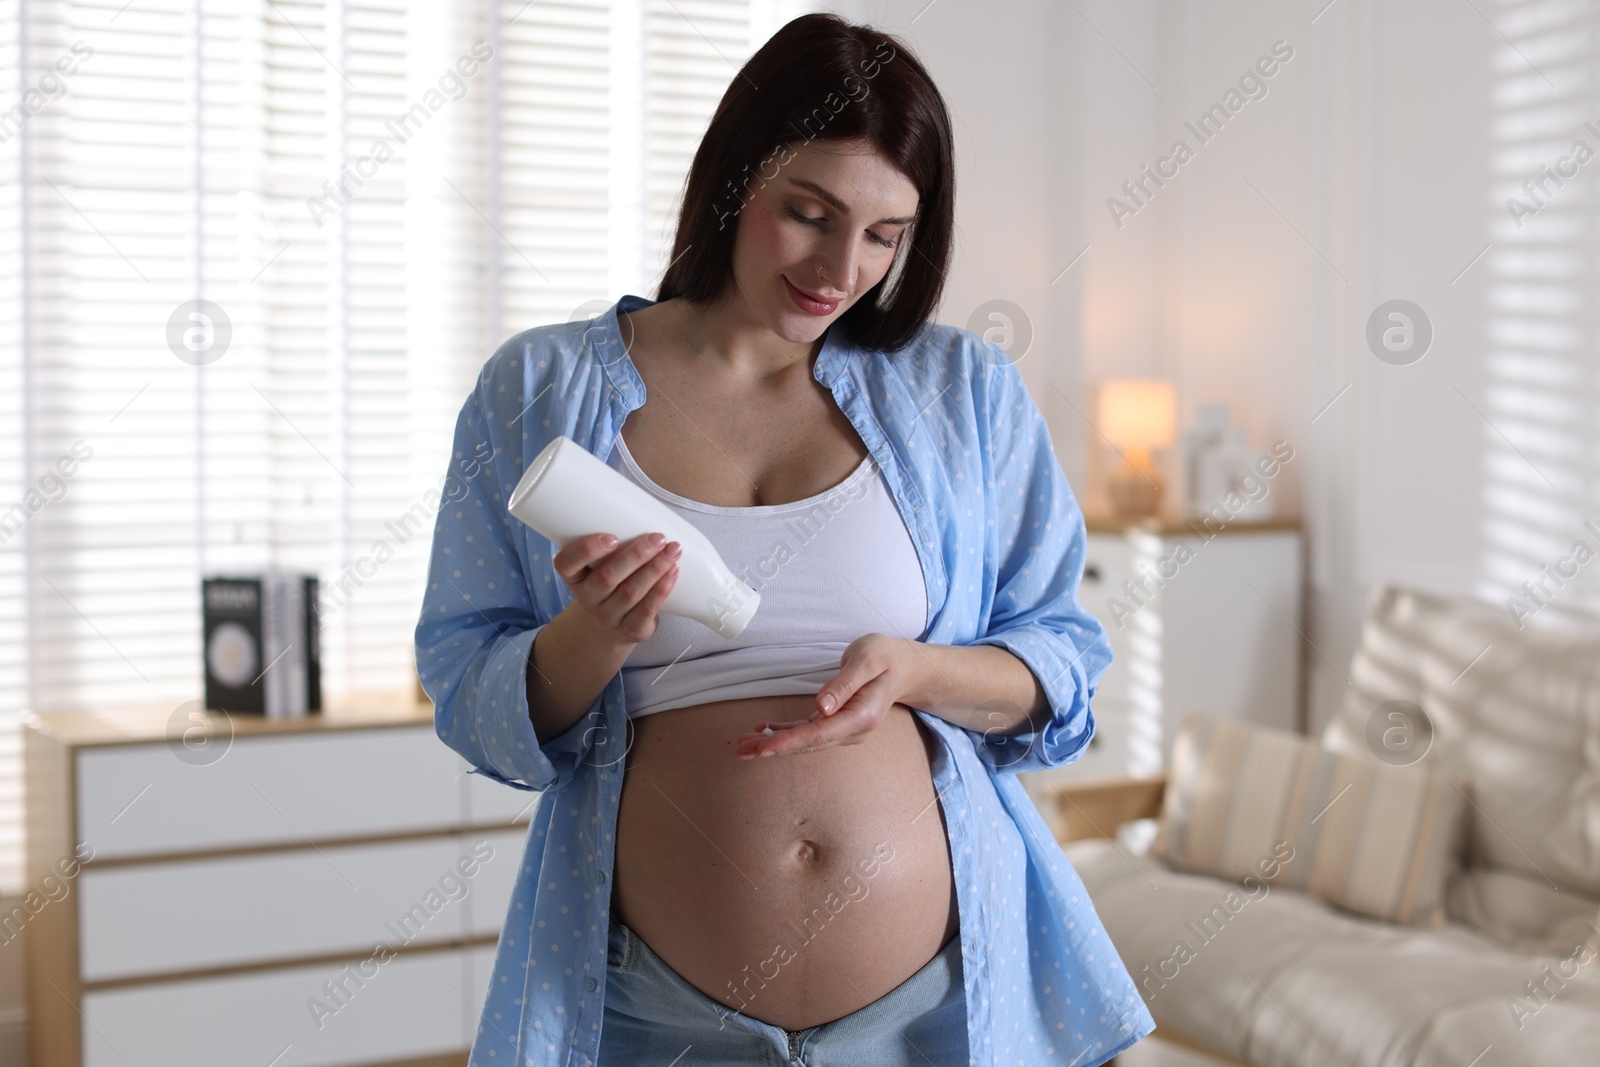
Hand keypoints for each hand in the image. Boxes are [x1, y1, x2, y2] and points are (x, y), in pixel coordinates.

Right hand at [553, 531, 680, 644]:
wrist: (613, 626)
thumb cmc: (610, 583)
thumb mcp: (599, 565)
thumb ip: (612, 544)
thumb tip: (644, 509)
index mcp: (575, 578)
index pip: (565, 564)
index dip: (586, 550)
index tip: (611, 537)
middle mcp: (587, 599)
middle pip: (607, 577)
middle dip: (636, 555)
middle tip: (658, 538)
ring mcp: (608, 617)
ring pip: (631, 592)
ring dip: (655, 568)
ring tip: (672, 550)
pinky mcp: (631, 629)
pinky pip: (647, 609)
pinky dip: (662, 588)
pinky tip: (673, 572)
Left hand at [735, 633, 914, 758]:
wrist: (903, 667)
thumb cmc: (885, 657)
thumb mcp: (867, 660)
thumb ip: (845, 684)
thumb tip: (822, 708)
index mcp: (861, 716)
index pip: (819, 734)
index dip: (789, 742)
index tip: (764, 749)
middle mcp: (852, 730)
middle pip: (808, 743)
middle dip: (774, 748)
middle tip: (741, 751)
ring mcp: (844, 729)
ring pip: (804, 741)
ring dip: (774, 743)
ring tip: (743, 745)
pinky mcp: (835, 723)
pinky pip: (807, 732)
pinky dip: (784, 733)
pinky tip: (762, 730)